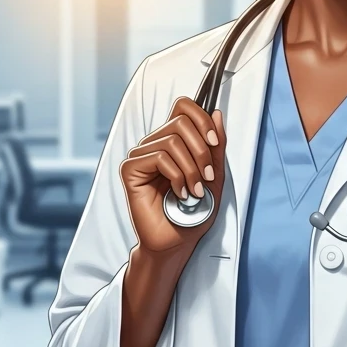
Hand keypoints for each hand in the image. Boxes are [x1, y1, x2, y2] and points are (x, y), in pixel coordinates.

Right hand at [120, 97, 225, 257]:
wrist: (178, 240)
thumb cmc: (194, 211)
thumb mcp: (214, 174)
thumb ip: (216, 145)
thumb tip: (216, 114)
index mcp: (173, 140)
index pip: (183, 106)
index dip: (202, 119)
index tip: (215, 143)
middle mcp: (155, 143)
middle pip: (181, 121)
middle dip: (202, 150)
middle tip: (206, 176)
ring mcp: (141, 155)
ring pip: (172, 141)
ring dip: (191, 168)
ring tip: (195, 190)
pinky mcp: (130, 169)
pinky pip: (159, 158)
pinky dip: (177, 177)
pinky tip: (179, 194)